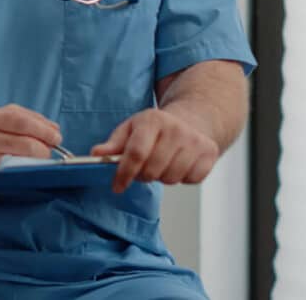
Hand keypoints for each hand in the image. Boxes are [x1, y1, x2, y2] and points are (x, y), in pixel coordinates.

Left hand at [91, 108, 219, 192]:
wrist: (192, 119)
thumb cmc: (155, 127)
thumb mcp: (130, 129)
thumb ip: (113, 144)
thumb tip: (95, 154)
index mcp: (153, 120)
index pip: (136, 153)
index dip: (124, 173)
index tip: (117, 186)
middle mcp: (176, 129)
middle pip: (152, 170)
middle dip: (142, 176)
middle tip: (143, 169)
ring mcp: (195, 141)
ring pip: (171, 178)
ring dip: (162, 177)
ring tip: (161, 164)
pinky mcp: (210, 154)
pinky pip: (190, 180)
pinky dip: (181, 178)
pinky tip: (178, 164)